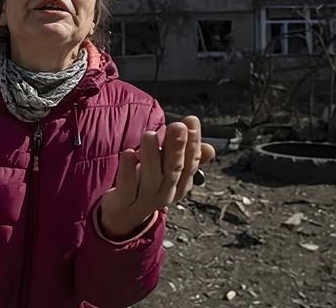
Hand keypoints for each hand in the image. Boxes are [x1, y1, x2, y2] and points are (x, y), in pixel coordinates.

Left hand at [100, 116, 215, 238]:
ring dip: (152, 155)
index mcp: (181, 185)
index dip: (192, 142)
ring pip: (151, 178)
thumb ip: (184, 156)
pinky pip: (127, 187)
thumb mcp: (168, 170)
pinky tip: (128, 152)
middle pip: (174, 170)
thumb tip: (211, 149)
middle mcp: (166, 193)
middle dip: (177, 147)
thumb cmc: (147, 184)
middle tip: (177, 126)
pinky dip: (128, 171)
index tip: (191, 120)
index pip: (190, 163)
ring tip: (149, 134)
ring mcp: (146, 200)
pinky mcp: (125, 203)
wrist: (124, 214)